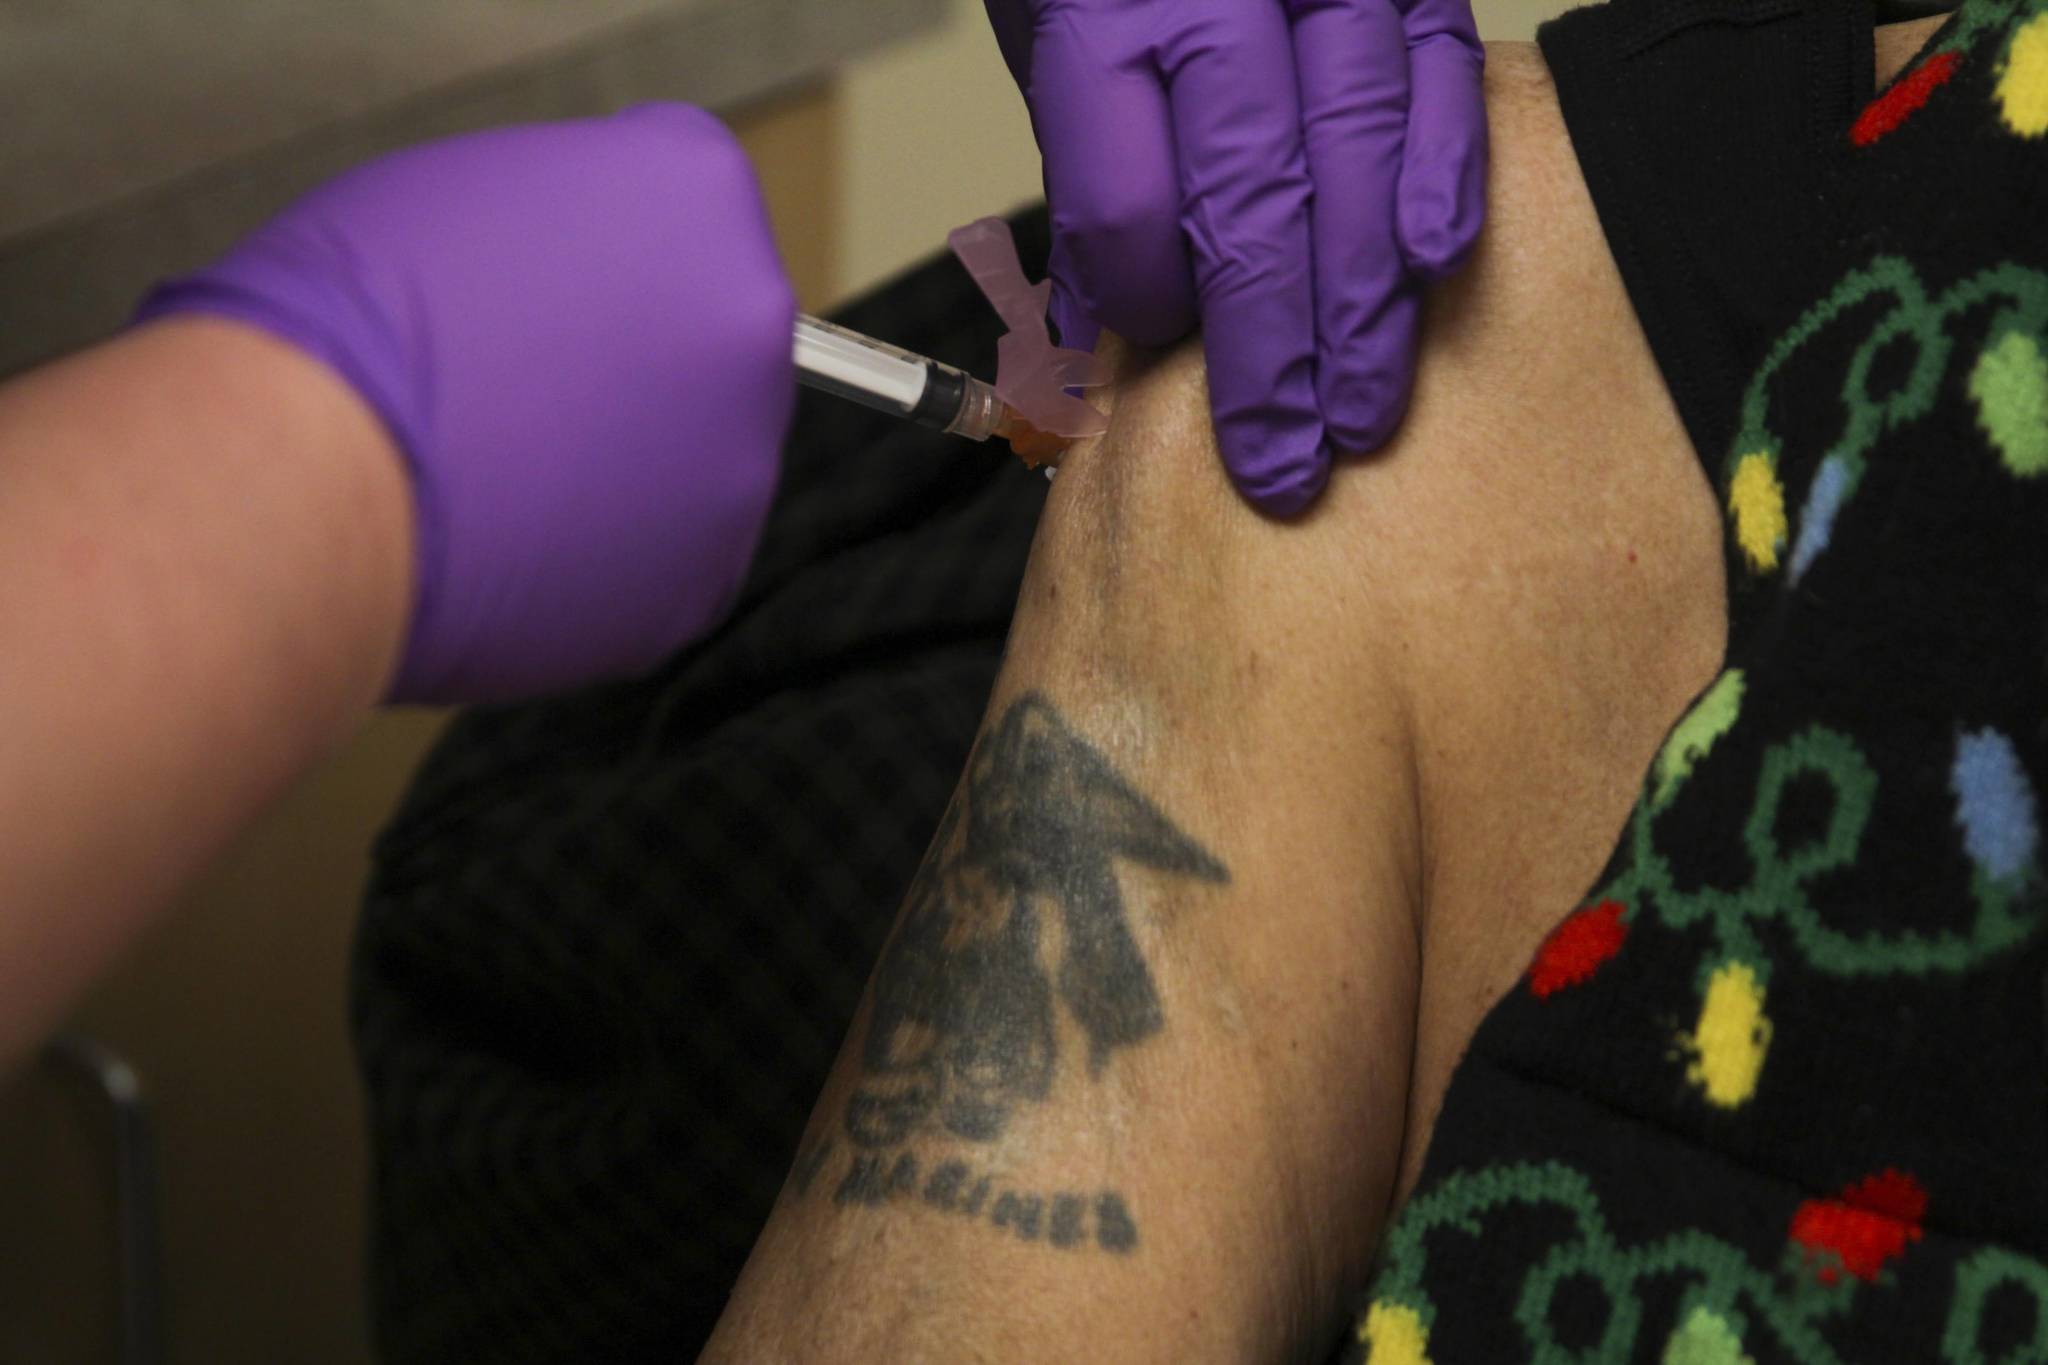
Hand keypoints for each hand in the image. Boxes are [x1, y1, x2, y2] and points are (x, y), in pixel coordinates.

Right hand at [138, 105, 795, 702]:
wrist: (322, 478)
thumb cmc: (355, 318)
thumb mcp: (465, 192)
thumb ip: (567, 224)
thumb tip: (580, 274)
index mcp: (696, 191)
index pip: (682, 208)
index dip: (598, 252)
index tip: (541, 284)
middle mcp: (749, 319)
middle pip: (700, 339)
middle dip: (627, 364)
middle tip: (518, 387)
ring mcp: (741, 462)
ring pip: (687, 461)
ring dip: (616, 468)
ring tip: (503, 475)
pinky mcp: (702, 580)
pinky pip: (656, 564)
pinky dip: (596, 562)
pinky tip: (514, 545)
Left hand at [983, 0, 1486, 514]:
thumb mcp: (1052, 35)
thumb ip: (1095, 168)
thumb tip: (1103, 333)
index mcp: (1099, 14)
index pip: (1129, 202)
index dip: (1147, 303)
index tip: (1158, 354)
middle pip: (1248, 200)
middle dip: (1267, 351)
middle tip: (1281, 464)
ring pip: (1354, 158)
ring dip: (1362, 303)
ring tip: (1359, 415)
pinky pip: (1438, 79)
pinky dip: (1440, 175)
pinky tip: (1434, 266)